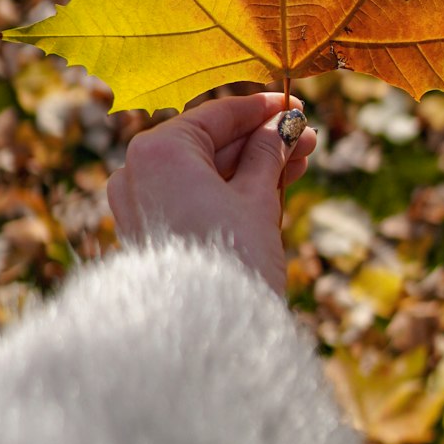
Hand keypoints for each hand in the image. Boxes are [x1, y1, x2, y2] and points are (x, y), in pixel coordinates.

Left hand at [107, 92, 315, 296]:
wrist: (203, 338)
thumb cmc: (230, 260)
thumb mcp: (258, 198)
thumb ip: (268, 154)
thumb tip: (282, 127)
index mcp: (158, 149)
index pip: (217, 115)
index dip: (262, 110)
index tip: (295, 105)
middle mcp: (136, 170)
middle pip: (210, 144)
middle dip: (261, 142)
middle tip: (306, 139)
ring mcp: (136, 203)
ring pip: (203, 172)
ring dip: (250, 166)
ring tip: (299, 163)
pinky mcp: (145, 231)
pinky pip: (190, 197)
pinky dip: (227, 191)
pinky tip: (270, 186)